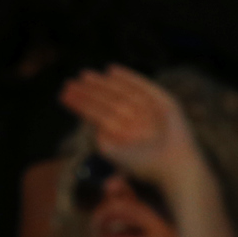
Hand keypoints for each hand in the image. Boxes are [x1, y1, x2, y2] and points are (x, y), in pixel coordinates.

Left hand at [60, 66, 207, 195]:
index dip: (81, 103)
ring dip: (103, 83)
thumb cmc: (144, 165)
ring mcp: (150, 111)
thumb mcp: (113, 152)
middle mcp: (136, 120)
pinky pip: (144, 87)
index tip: (64, 93)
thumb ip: (100, 138)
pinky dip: (129, 77)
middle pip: (108, 100)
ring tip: (84, 75)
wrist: (173, 166)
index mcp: (124, 132)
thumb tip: (90, 122)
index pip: (98, 114)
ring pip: (122, 91)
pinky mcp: (165, 103)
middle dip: (89, 91)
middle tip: (69, 82)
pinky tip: (111, 69)